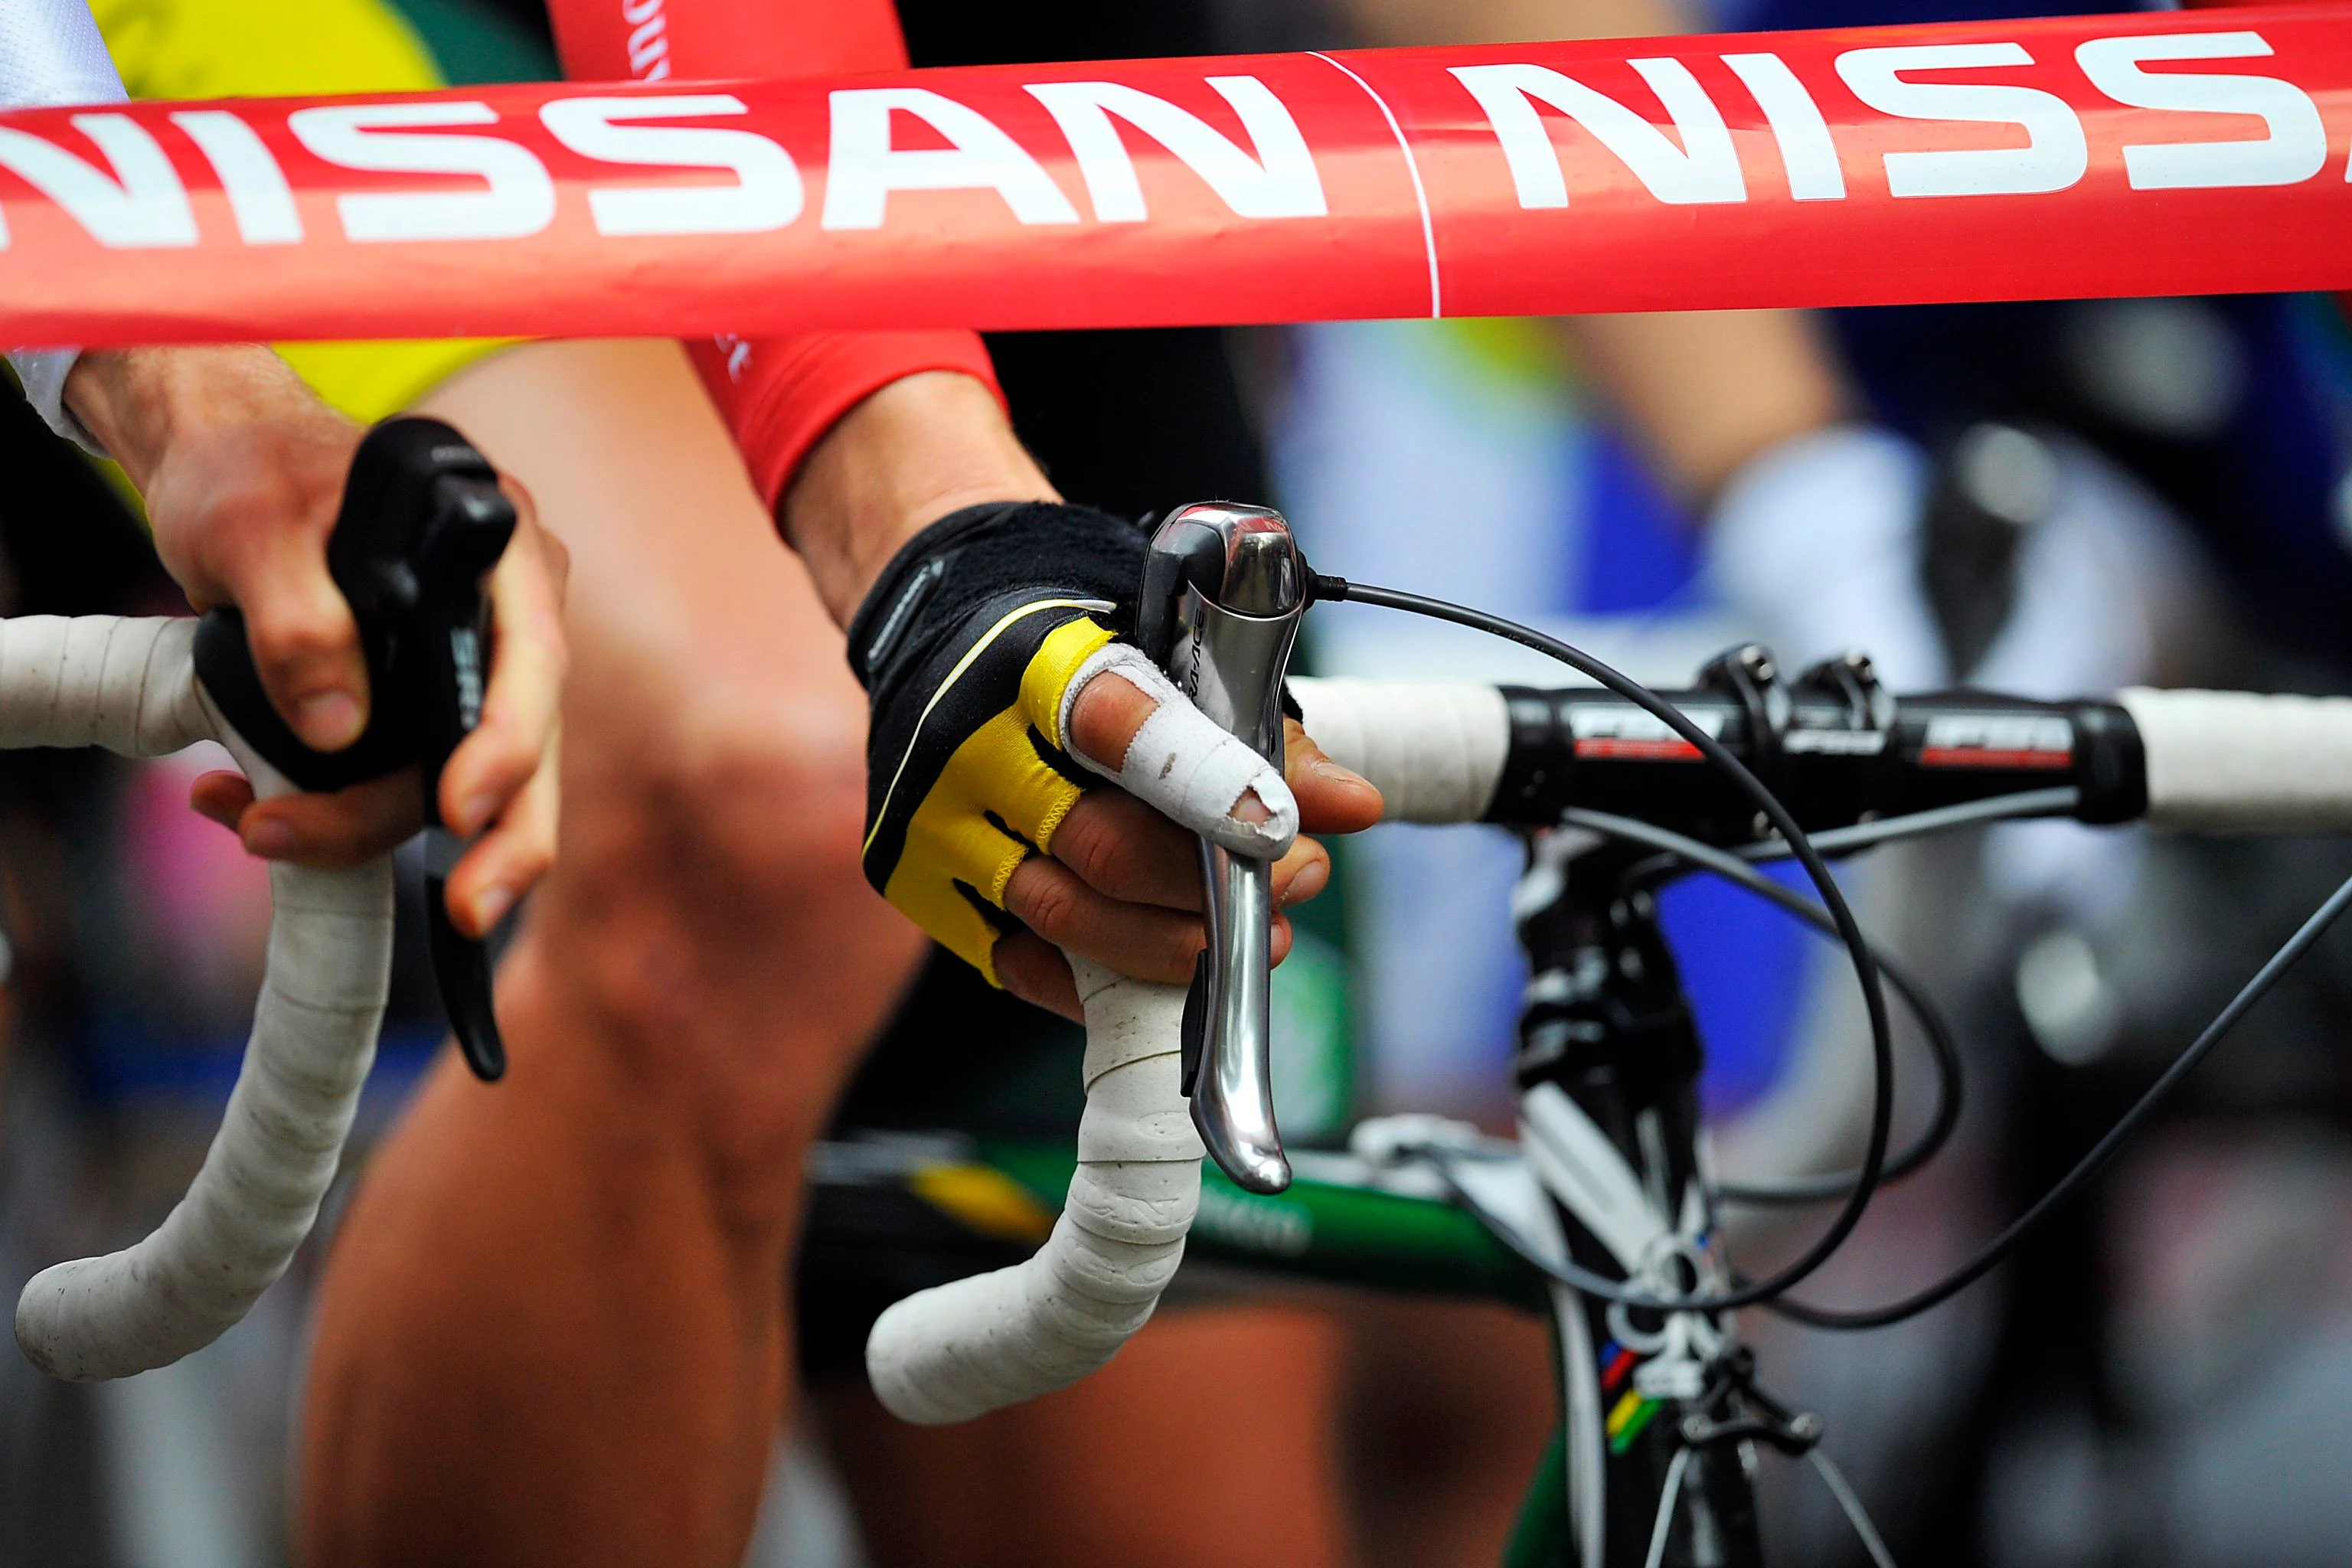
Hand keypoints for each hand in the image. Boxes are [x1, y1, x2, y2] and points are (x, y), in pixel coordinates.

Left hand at [70, 346, 568, 935]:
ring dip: (363, 827)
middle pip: (527, 747)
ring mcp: (471, 669)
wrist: (228, 468)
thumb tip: (337, 731)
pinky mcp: (422, 710)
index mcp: (499, 552)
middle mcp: (506, 617)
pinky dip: (335, 812)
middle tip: (463, 912)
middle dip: (496, 842)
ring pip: (459, 783)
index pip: (533, 658)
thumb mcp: (251, 526)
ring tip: (253, 824)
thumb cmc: (252, 473)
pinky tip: (255, 809)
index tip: (455, 812)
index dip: (506, 742)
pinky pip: (402, 783)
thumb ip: (296, 616)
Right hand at [844, 496, 1378, 1019]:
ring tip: (1243, 942)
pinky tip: (1158, 973)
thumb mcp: (1171, 651)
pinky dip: (1095, 980)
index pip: (1121, 725)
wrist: (938, 623)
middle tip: (1294, 887)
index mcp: (1037, 659)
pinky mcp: (911, 877)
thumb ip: (1261, 731)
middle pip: (1100, 847)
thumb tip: (1353, 809)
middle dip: (1210, 887)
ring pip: (1061, 915)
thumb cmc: (1078, 642)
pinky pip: (1016, 962)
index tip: (1280, 828)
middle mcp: (968, 739)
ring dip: (1168, 946)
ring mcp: (931, 817)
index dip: (1205, 782)